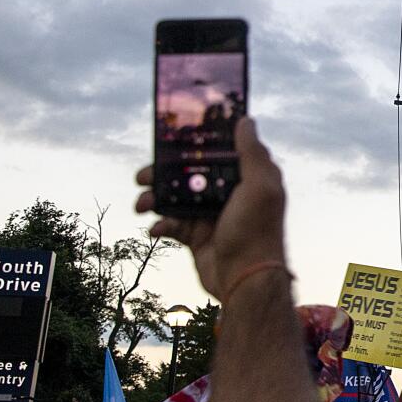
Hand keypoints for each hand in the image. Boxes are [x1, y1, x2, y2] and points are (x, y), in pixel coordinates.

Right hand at [135, 118, 286, 300]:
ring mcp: (211, 215)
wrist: (245, 281)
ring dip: (155, 198)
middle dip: (163, 173)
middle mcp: (228, 194)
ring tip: (141, 204)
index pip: (217, 153)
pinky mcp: (198, 236)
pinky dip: (161, 224)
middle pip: (189, 174)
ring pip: (175, 198)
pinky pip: (172, 224)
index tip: (170, 137)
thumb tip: (246, 120)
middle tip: (142, 176)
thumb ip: (252, 154)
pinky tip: (157, 229)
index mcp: (245, 179)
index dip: (195, 144)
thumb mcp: (260, 187)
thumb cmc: (256, 232)